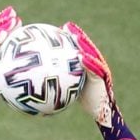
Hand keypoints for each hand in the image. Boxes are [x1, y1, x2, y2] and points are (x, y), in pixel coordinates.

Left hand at [62, 21, 137, 139]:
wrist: (102, 114)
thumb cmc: (87, 103)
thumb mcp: (69, 92)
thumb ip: (58, 84)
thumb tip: (36, 82)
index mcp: (88, 66)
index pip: (78, 49)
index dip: (70, 38)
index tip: (58, 29)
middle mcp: (95, 65)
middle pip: (86, 46)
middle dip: (77, 34)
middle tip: (66, 26)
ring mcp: (100, 70)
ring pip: (92, 53)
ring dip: (84, 43)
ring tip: (74, 35)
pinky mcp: (103, 77)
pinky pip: (95, 67)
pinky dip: (88, 61)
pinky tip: (80, 56)